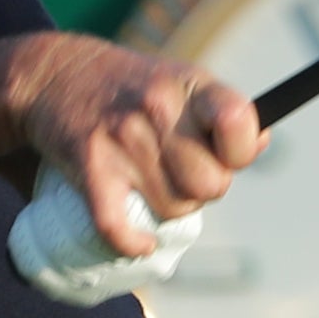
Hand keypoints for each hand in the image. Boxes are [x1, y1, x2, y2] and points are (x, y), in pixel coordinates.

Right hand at [0, 35, 263, 261]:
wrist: (55, 75)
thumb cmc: (130, 89)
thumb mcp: (182, 82)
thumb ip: (221, 113)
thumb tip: (263, 140)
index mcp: (191, 84)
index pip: (240, 123)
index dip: (239, 152)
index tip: (224, 154)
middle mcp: (158, 106)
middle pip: (210, 184)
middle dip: (201, 189)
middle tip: (177, 174)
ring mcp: (123, 137)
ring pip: (173, 209)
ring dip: (166, 209)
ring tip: (148, 185)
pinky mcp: (89, 165)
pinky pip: (118, 226)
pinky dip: (132, 242)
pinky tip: (139, 241)